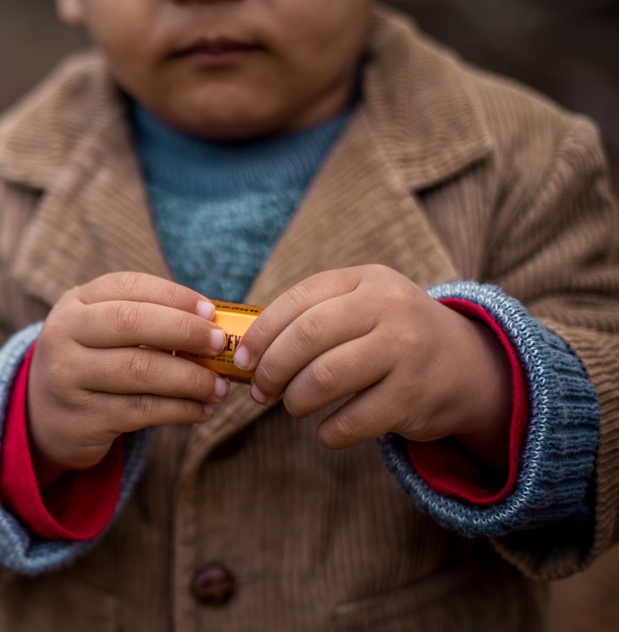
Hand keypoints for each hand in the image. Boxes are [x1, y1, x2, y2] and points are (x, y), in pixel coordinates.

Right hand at [28, 272, 228, 483]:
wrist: (44, 416)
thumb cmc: (91, 363)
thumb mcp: (101, 331)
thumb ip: (145, 320)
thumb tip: (213, 325)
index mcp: (75, 303)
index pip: (129, 286)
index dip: (174, 296)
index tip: (211, 312)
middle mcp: (64, 335)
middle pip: (132, 322)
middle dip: (185, 331)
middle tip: (220, 344)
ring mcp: (69, 377)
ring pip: (140, 370)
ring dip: (190, 379)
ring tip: (218, 387)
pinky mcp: (83, 418)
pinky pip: (142, 410)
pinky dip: (181, 410)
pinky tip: (202, 410)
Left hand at [234, 265, 511, 465]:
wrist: (469, 367)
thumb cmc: (392, 337)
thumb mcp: (362, 308)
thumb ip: (312, 318)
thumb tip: (246, 353)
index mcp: (367, 280)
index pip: (300, 299)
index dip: (263, 332)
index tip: (243, 359)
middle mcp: (390, 308)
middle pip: (308, 336)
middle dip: (272, 368)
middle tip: (260, 390)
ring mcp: (406, 351)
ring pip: (324, 378)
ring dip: (295, 400)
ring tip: (292, 406)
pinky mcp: (414, 397)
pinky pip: (352, 421)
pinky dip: (328, 433)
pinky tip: (326, 431)